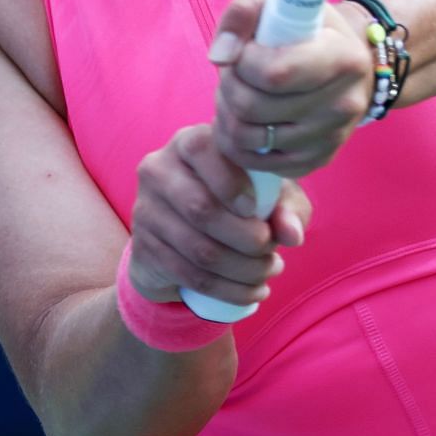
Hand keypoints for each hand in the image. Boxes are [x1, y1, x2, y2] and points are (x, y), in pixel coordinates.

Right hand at [126, 122, 311, 307]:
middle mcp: (158, 170)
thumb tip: (291, 234)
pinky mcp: (143, 248)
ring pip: (199, 249)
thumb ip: (287, 206)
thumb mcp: (268, 196)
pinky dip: (229, 289)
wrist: (184, 238)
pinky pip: (190, 275)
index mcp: (189, 143)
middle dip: (248, 238)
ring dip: (244, 270)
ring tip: (269, 271)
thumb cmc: (237, 202)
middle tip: (272, 251)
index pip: (201, 149)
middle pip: (201, 208)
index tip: (255, 209)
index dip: (230, 181)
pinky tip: (253, 291)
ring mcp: (146, 210)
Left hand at [206, 0, 374, 178]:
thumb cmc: (305, 26)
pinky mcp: (317, 161)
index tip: (246, 49)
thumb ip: (243, 12)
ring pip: (247, 138)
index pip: (274, 73)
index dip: (243, 61)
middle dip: (228, 86)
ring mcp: (332, 137)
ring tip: (236, 93)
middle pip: (253, 107)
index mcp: (344, 57)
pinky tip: (245, 119)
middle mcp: (344, 103)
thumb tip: (220, 56)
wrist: (345, 63)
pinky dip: (236, 142)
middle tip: (233, 73)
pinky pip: (255, 162)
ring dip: (227, 114)